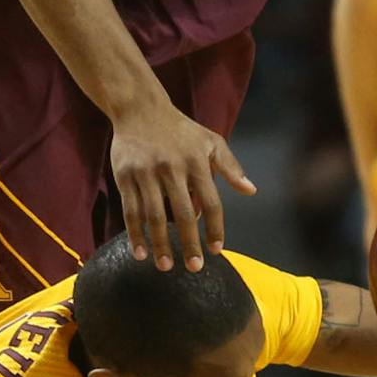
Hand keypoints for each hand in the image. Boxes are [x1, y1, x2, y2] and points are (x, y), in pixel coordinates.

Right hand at [108, 99, 255, 272]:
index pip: (211, 202)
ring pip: (154, 216)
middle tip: (195, 267)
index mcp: (197, 162)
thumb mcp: (211, 141)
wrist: (140, 109)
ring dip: (160, 244)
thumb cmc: (181, 129)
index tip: (216, 250)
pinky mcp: (126, 175)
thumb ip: (231, 167)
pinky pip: (131, 210)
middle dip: (189, 243)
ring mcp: (147, 173)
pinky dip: (135, 234)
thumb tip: (251, 191)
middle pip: (182, 213)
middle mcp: (173, 168)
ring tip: (165, 266)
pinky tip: (141, 252)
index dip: (214, 228)